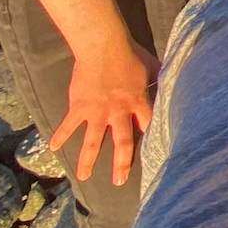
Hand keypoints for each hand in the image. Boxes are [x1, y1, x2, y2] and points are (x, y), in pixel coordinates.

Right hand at [51, 34, 157, 183]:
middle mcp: (118, 112)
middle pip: (122, 143)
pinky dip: (60, 135)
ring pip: (93, 141)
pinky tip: (53, 148)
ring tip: (83, 177)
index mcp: (138, 102)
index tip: (153, 158)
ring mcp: (97, 112)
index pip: (148, 126)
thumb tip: (175, 77)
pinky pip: (69, 124)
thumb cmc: (129, 53)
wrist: (102, 46)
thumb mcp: (151, 65)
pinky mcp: (79, 107)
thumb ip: (160, 76)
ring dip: (88, 160)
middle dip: (121, 164)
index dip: (151, 142)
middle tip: (119, 181)